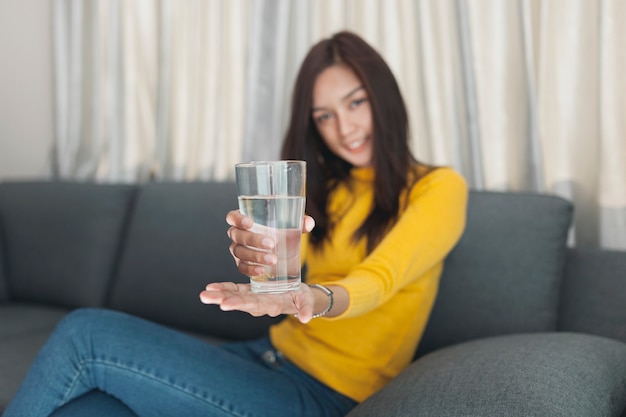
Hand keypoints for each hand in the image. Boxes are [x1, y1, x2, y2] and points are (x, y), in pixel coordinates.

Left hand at [199, 282, 315, 322]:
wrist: (298, 297)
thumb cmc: (303, 298)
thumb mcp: (307, 301)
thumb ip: (307, 309)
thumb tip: (306, 319)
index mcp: (272, 305)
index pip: (254, 305)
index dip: (239, 303)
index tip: (225, 304)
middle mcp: (259, 304)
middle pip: (239, 302)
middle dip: (222, 299)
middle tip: (206, 297)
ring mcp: (253, 298)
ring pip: (233, 296)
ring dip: (218, 295)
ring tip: (204, 294)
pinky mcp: (250, 292)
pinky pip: (235, 290)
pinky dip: (223, 288)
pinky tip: (210, 287)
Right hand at [226, 210, 314, 276]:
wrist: (281, 250)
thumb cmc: (281, 232)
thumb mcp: (289, 226)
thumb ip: (299, 223)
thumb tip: (308, 223)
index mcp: (244, 220)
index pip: (233, 217)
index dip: (238, 219)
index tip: (250, 222)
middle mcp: (237, 234)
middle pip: (237, 235)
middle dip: (254, 240)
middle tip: (271, 243)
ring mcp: (238, 250)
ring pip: (240, 252)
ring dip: (255, 256)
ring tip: (273, 260)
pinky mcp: (241, 264)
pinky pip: (241, 267)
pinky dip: (250, 270)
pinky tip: (262, 271)